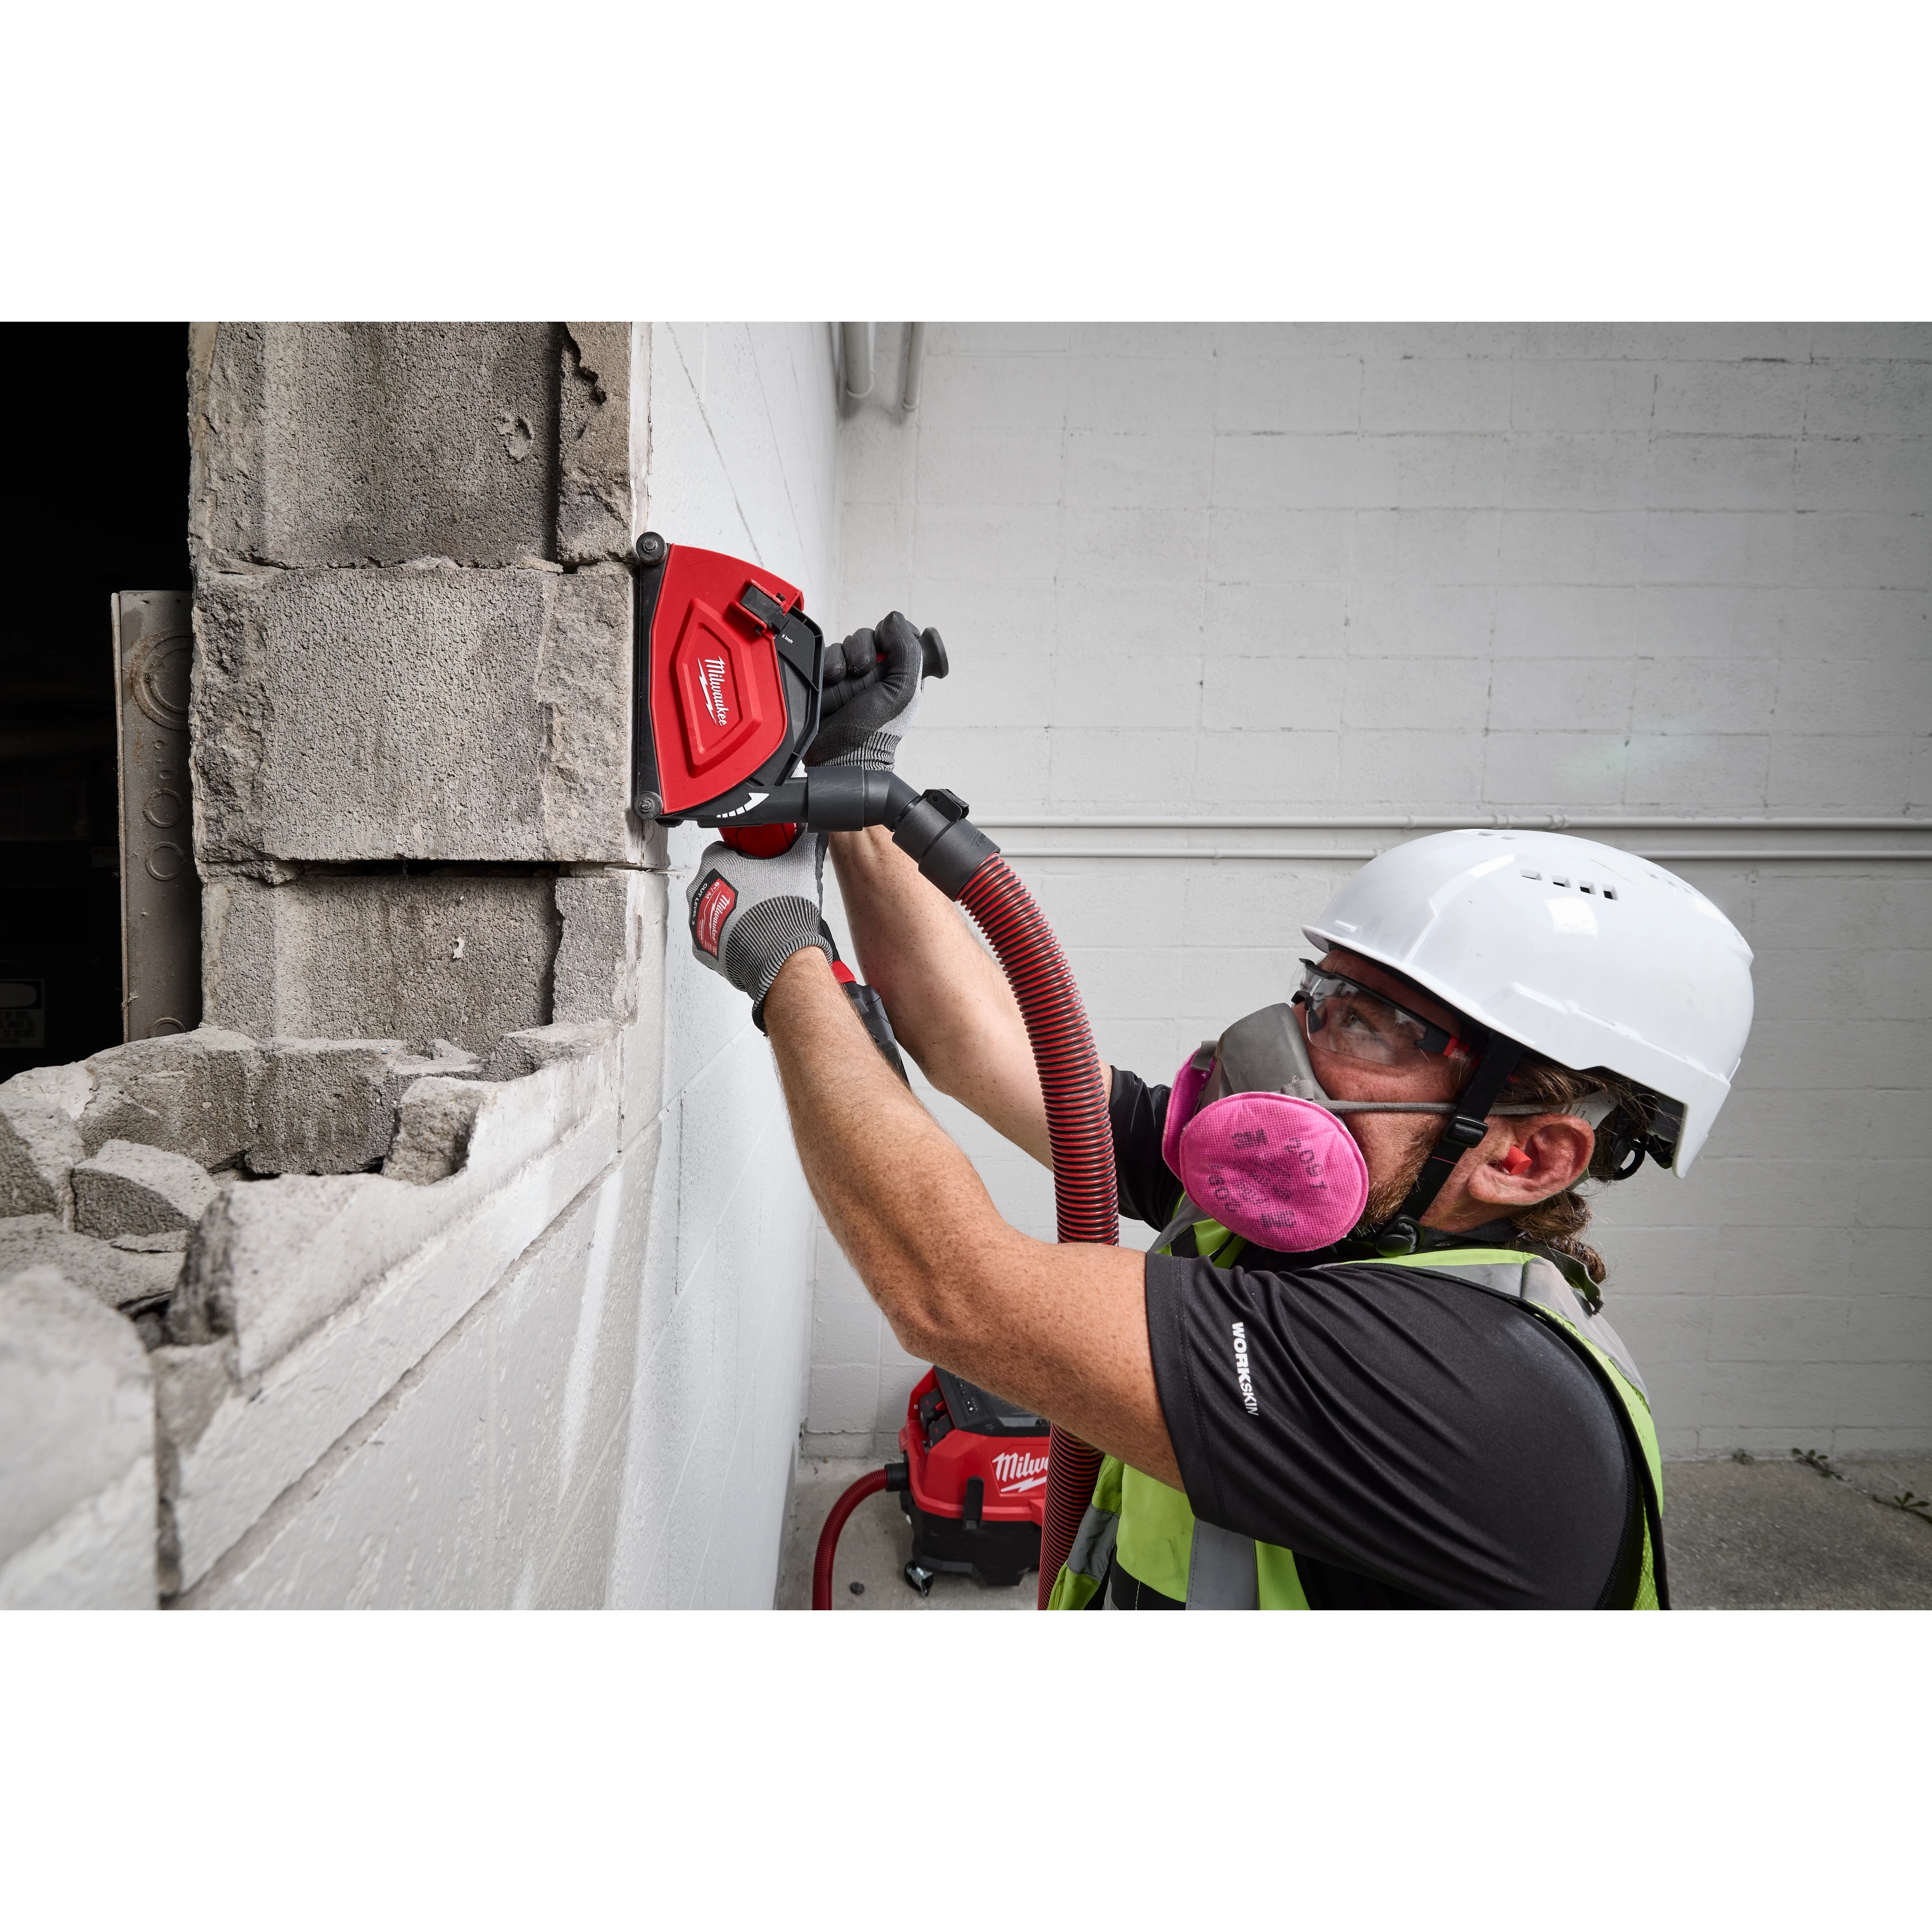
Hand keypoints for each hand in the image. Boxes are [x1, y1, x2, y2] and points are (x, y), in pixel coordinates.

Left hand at [686, 828, 831, 1029]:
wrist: (779, 957)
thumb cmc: (781, 912)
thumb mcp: (801, 866)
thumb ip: (805, 843)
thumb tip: (812, 833)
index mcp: (715, 864)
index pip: (721, 850)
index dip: (741, 855)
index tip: (755, 863)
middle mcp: (699, 891)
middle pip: (715, 880)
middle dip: (734, 884)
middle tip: (759, 890)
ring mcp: (697, 921)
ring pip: (712, 908)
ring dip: (729, 910)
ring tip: (755, 916)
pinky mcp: (702, 948)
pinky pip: (712, 936)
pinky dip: (726, 936)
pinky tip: (747, 935)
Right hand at [804, 610, 946, 770]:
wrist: (840, 754)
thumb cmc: (875, 731)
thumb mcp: (903, 690)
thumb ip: (907, 650)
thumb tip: (893, 618)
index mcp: (904, 675)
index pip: (902, 635)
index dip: (894, 636)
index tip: (886, 650)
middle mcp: (880, 673)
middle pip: (872, 635)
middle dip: (864, 649)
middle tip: (862, 671)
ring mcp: (853, 675)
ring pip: (849, 642)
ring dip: (844, 657)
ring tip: (843, 679)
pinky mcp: (830, 678)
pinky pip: (828, 653)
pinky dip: (828, 662)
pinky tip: (830, 679)